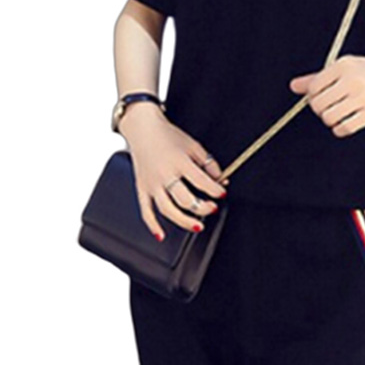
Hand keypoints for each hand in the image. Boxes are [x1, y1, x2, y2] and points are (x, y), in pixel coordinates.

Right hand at [118, 102, 227, 240]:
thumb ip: (209, 163)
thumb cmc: (168, 136)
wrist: (142, 129)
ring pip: (167, 209)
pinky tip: (161, 235)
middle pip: (185, 199)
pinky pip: (145, 211)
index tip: (222, 193)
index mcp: (179, 161)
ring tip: (197, 226)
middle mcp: (164, 174)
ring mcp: (152, 184)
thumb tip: (221, 179)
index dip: (215, 190)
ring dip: (184, 221)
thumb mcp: (193, 145)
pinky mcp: (142, 189)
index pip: (201, 181)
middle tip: (212, 208)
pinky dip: (152, 226)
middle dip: (203, 207)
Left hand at [288, 55, 364, 136]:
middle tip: (329, 107)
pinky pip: (344, 128)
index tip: (321, 96)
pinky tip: (345, 123)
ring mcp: (363, 98)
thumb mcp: (345, 68)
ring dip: (330, 120)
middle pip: (319, 104)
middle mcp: (353, 80)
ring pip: (329, 118)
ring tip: (337, 115)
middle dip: (320, 109)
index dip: (313, 96)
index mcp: (344, 65)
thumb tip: (293, 86)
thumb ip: (318, 77)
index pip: (314, 87)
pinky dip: (340, 129)